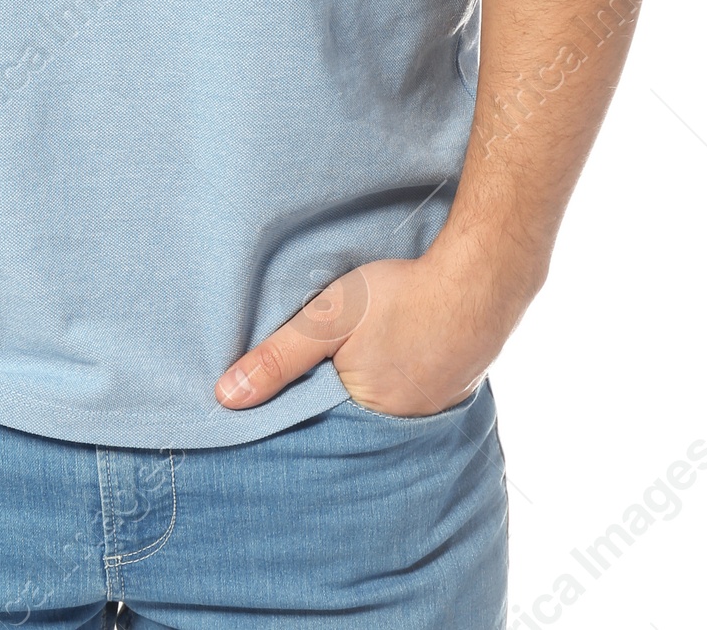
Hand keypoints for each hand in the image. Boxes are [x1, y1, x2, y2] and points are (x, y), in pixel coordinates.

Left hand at [214, 243, 534, 415]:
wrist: (481, 279)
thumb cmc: (401, 297)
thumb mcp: (326, 320)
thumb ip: (277, 359)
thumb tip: (225, 399)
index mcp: (362, 416)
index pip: (314, 424)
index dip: (296, 403)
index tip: (280, 387)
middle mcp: (397, 427)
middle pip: (348, 417)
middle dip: (330, 396)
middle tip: (325, 360)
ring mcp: (429, 411)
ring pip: (381, 405)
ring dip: (367, 385)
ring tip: (360, 354)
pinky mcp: (451, 391)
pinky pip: (412, 394)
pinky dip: (400, 377)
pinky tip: (396, 351)